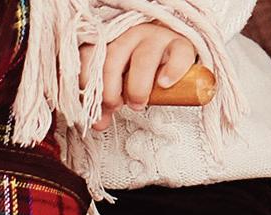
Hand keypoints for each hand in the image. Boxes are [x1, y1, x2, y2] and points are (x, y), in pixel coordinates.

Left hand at [81, 22, 195, 129]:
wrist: (173, 60)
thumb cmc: (142, 75)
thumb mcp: (120, 87)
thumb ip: (106, 103)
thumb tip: (98, 124)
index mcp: (111, 42)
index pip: (90, 55)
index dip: (88, 82)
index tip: (95, 104)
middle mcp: (131, 35)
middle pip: (113, 58)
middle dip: (110, 90)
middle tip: (117, 107)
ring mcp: (157, 37)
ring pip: (143, 59)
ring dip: (138, 87)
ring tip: (138, 104)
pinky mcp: (182, 44)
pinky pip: (178, 56)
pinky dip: (172, 71)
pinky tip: (165, 84)